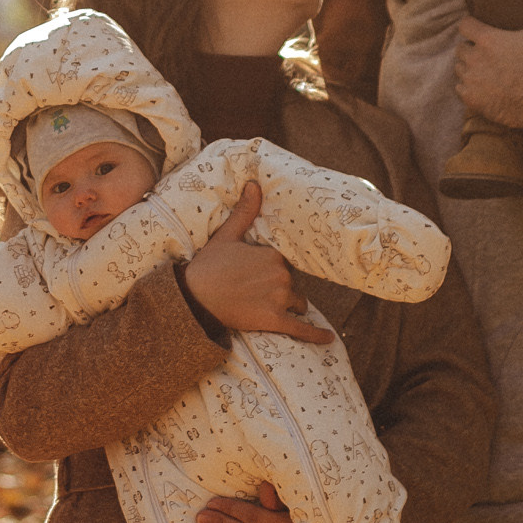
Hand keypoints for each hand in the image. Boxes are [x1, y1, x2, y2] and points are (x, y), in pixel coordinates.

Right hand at [182, 184, 335, 344]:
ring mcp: (279, 299)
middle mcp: (280, 275)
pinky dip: (316, 335)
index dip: (274, 269)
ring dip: (289, 305)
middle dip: (280, 287)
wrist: (194, 299)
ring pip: (298, 302)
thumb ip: (245, 212)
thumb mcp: (226, 236)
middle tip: (254, 291)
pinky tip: (328, 338)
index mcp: (272, 255)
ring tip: (266, 306)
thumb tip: (254, 184)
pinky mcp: (274, 320)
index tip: (262, 273)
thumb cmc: (208, 267)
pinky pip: (301, 329)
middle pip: (293, 283)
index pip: (285, 263)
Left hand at [455, 0, 522, 128]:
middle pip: (461, 48)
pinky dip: (470, 88)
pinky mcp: (471, 99)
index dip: (472, 27)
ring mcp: (471, 80)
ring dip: (469, 68)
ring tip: (488, 71)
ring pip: (459, 69)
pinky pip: (460, 89)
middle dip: (472, 49)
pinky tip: (485, 88)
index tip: (480, 31)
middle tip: (489, 54)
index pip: (464, 25)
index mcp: (487, 40)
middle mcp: (474, 59)